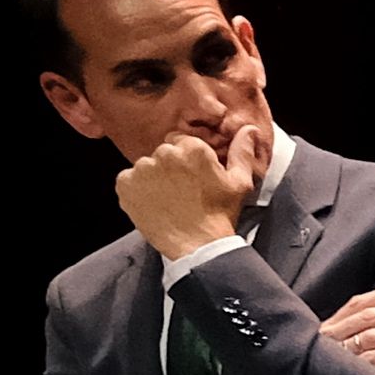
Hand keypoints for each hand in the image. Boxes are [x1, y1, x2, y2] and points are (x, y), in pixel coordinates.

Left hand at [113, 118, 261, 263]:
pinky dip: (137, 190)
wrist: (197, 246)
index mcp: (192, 148)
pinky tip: (153, 203)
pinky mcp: (125, 185)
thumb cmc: (220, 214)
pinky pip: (129, 180)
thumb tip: (249, 128)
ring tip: (168, 199)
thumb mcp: (239, 182)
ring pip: (146, 166)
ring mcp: (141, 169)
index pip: (183, 142)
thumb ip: (242, 151)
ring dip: (154, 178)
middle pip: (163, 153)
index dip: (189, 160)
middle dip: (171, 167)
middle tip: (183, 191)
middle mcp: (164, 153)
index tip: (194, 177)